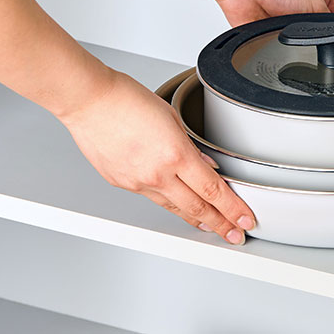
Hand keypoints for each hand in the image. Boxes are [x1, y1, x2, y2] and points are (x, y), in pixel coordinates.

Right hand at [58, 71, 254, 244]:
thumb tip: (204, 164)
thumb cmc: (125, 100)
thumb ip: (190, 145)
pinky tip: (177, 202)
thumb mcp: (171, 117)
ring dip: (196, 218)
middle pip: (198, 208)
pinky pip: (150, 197)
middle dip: (221, 224)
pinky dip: (167, 201)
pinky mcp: (122, 184)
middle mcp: (157, 174)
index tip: (245, 218)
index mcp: (175, 154)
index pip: (213, 190)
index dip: (233, 209)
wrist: (88, 101)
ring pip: (174, 207)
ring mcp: (138, 182)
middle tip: (235, 233)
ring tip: (211, 225)